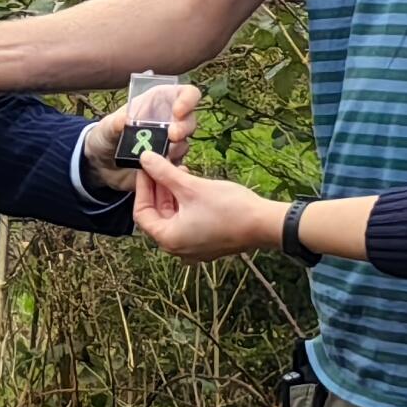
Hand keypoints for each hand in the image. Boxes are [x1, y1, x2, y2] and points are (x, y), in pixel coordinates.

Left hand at [83, 84, 202, 192]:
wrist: (100, 165)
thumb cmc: (105, 136)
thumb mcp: (105, 127)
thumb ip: (113, 124)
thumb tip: (123, 121)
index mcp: (158, 103)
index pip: (185, 94)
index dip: (187, 99)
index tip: (178, 111)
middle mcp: (169, 122)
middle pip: (190, 120)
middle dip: (184, 127)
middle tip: (172, 135)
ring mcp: (169, 145)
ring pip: (185, 144)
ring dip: (175, 149)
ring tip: (159, 155)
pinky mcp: (167, 165)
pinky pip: (176, 167)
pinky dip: (170, 169)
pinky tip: (159, 172)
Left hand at [132, 152, 285, 261]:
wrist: (264, 224)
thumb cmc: (228, 208)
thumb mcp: (192, 187)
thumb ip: (165, 172)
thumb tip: (144, 158)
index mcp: (169, 239)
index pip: (142, 213)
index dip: (142, 188)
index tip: (146, 167)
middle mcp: (178, 248)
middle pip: (158, 215)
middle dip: (158, 189)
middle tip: (160, 165)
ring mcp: (194, 247)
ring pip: (174, 217)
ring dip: (173, 194)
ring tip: (178, 170)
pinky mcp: (207, 242)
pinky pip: (188, 221)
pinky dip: (186, 203)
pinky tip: (192, 184)